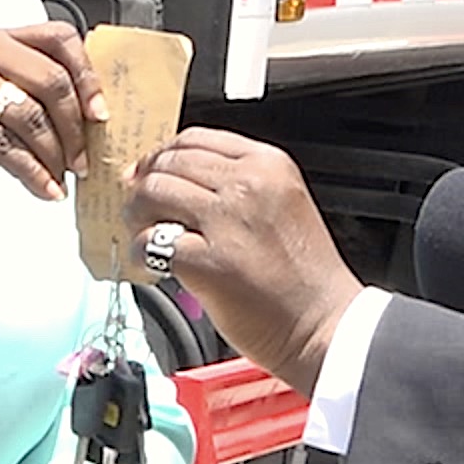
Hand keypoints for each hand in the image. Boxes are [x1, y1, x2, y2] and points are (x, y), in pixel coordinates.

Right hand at [0, 23, 105, 202]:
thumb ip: (35, 95)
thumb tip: (92, 122)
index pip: (59, 37)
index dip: (87, 75)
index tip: (100, 114)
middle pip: (51, 80)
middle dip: (75, 126)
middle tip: (84, 160)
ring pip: (30, 117)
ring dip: (55, 155)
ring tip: (64, 178)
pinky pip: (5, 147)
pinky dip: (33, 173)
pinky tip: (45, 191)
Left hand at [122, 128, 361, 394]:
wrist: (326, 325)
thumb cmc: (306, 277)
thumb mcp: (284, 204)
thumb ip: (238, 186)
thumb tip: (176, 179)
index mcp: (268, 164)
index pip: (195, 138)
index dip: (163, 155)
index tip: (150, 171)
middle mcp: (248, 184)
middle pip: (169, 163)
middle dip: (144, 184)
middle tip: (138, 207)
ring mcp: (228, 221)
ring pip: (154, 194)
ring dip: (137, 214)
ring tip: (144, 234)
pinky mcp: (208, 262)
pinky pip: (151, 242)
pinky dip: (141, 252)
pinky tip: (151, 264)